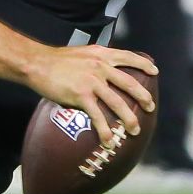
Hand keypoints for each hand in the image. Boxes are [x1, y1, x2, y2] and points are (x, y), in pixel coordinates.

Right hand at [26, 45, 157, 146]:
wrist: (37, 63)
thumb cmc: (57, 60)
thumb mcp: (82, 53)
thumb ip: (96, 59)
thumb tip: (105, 68)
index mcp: (101, 54)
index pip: (128, 57)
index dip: (143, 65)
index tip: (155, 72)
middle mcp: (100, 66)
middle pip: (129, 83)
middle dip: (143, 97)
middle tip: (150, 107)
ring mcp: (92, 81)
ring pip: (118, 102)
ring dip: (129, 118)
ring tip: (134, 130)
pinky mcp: (81, 95)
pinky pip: (98, 116)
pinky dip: (105, 130)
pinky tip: (108, 141)